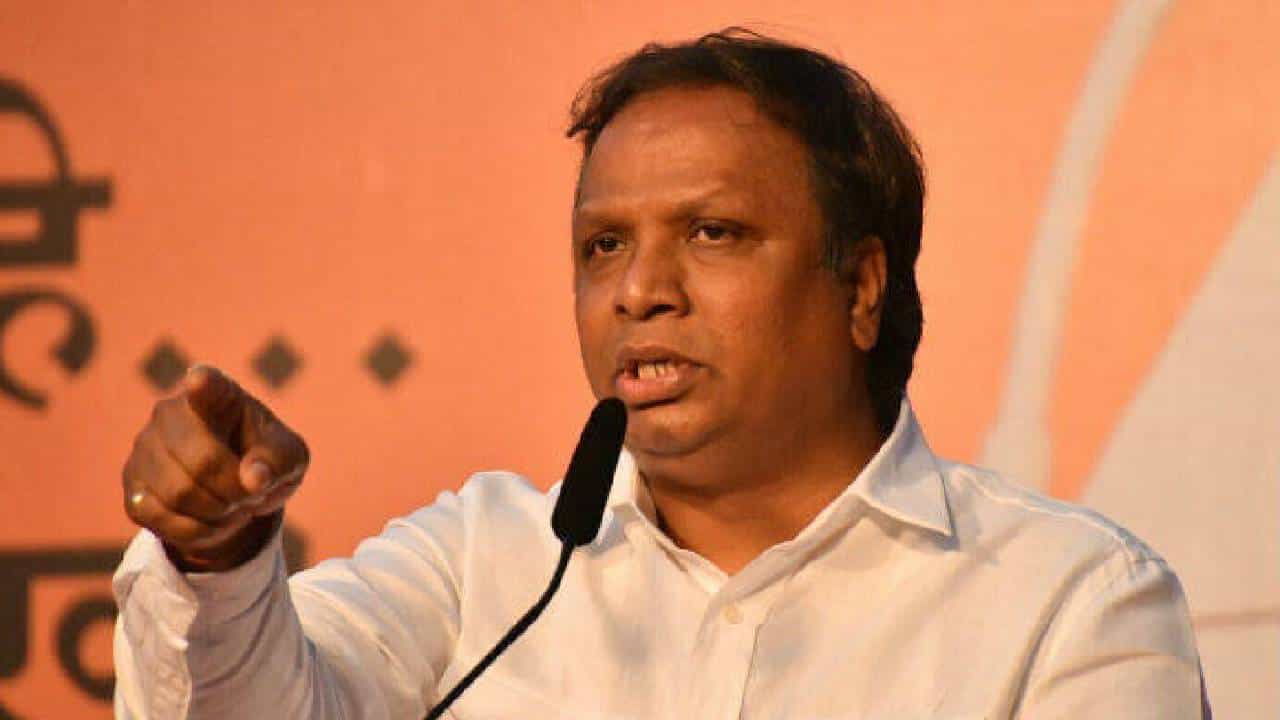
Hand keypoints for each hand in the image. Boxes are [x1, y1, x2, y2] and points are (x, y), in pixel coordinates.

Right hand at [121, 365, 309, 570]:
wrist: (236, 491)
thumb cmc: (265, 460)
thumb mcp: (289, 457)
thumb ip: (278, 460)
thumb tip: (253, 479)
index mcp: (218, 394)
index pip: (207, 384)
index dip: (203, 384)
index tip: (200, 380)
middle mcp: (170, 412)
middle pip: (202, 461)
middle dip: (234, 490)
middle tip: (251, 495)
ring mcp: (144, 448)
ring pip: (178, 494)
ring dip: (218, 513)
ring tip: (234, 506)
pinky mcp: (132, 485)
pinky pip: (160, 519)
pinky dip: (198, 531)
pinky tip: (212, 520)